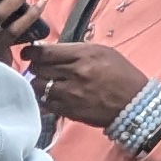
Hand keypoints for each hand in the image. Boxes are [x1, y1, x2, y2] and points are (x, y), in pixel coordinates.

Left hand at [27, 35, 148, 130]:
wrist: (133, 103)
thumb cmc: (120, 74)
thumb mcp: (103, 52)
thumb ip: (76, 50)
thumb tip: (52, 50)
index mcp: (84, 55)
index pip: (47, 52)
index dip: (32, 52)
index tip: (27, 52)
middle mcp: (75, 73)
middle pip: (39, 68)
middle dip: (35, 67)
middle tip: (38, 67)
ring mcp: (69, 94)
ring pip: (38, 86)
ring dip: (38, 83)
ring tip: (45, 81)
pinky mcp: (67, 110)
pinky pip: (45, 103)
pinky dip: (44, 98)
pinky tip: (50, 95)